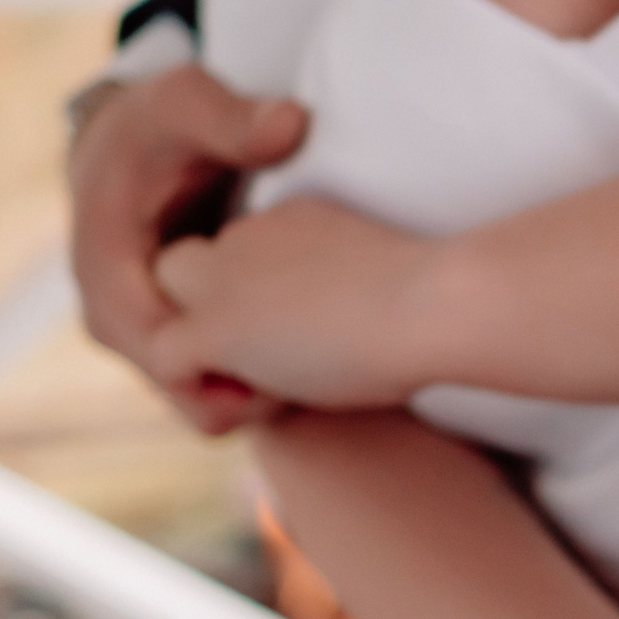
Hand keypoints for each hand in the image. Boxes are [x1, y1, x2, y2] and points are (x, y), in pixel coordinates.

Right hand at [67, 65, 308, 432]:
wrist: (125, 143)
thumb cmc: (158, 123)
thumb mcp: (187, 102)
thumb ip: (233, 117)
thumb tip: (289, 127)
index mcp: (106, 268)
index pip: (160, 351)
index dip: (226, 368)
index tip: (292, 364)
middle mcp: (108, 316)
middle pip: (179, 391)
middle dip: (246, 395)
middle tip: (317, 384)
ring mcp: (130, 336)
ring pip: (194, 401)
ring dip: (251, 398)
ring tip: (314, 378)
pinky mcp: (158, 343)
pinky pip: (203, 389)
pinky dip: (246, 387)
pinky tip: (297, 369)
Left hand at [151, 195, 447, 410]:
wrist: (435, 301)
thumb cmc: (449, 301)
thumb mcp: (403, 284)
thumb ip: (369, 295)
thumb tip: (405, 328)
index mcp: (298, 217)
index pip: (250, 253)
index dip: (262, 298)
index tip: (317, 333)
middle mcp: (251, 234)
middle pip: (192, 266)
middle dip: (214, 316)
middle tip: (278, 364)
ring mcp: (225, 278)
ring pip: (172, 310)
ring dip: (209, 354)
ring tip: (279, 387)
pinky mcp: (213, 325)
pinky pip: (169, 363)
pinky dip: (205, 391)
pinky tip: (270, 400)